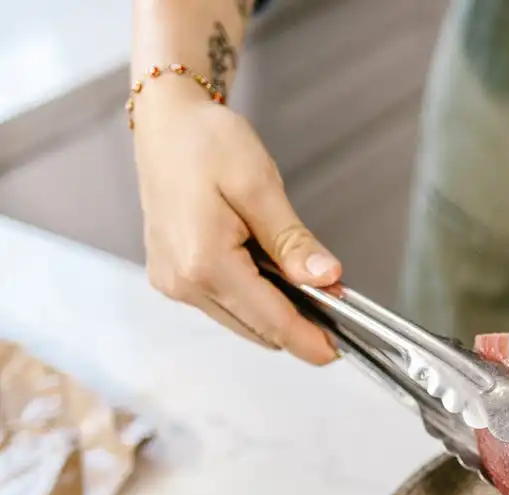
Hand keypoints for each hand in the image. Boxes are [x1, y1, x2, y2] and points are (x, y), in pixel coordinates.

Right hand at [132, 77, 340, 364]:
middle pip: (257, 329)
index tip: (337, 352)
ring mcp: (172, 282)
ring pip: (241, 321)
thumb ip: (292, 240)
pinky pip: (223, 304)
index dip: (308, 339)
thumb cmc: (207, 142)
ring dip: (275, 312)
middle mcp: (182, 282)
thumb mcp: (259, 185)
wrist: (165, 121)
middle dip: (297, 324)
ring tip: (304, 281)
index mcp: (204, 263)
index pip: (270, 320)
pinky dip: (253, 299)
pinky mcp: (171, 277)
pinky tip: (270, 273)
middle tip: (335, 304)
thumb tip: (327, 279)